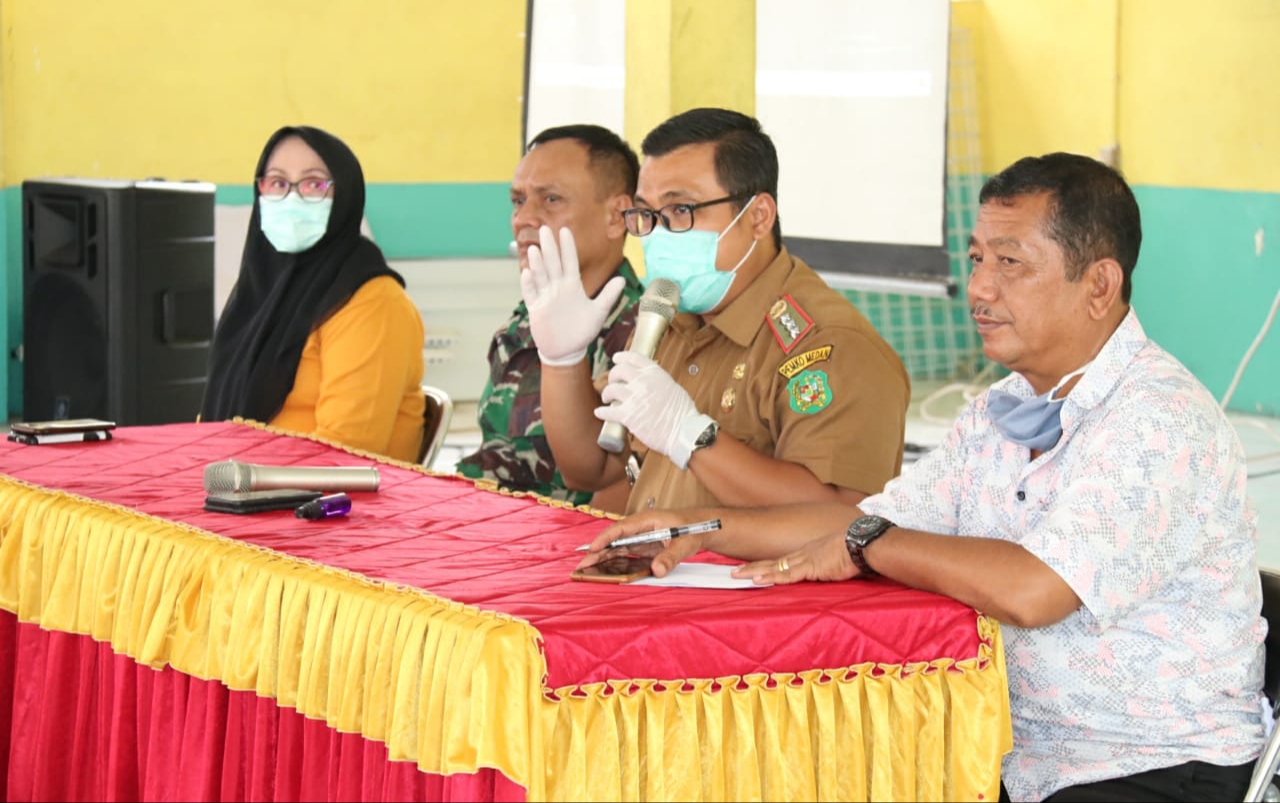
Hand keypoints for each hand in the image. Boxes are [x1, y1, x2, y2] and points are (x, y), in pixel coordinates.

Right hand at [520, 225, 625, 365]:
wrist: (566, 351)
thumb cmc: (582, 331)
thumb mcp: (598, 312)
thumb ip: (608, 296)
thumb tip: (621, 280)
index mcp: (572, 286)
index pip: (569, 261)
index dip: (567, 247)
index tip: (565, 230)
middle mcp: (557, 288)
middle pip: (552, 263)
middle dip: (549, 247)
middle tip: (545, 229)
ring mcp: (545, 297)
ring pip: (540, 276)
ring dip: (537, 263)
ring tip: (535, 249)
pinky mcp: (536, 309)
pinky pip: (531, 294)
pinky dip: (528, 284)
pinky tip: (527, 273)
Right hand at [577, 508, 721, 576]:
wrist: (707, 528)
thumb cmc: (696, 528)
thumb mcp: (686, 543)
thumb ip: (671, 557)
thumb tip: (657, 570)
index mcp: (648, 520)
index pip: (621, 528)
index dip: (605, 538)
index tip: (592, 548)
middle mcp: (641, 527)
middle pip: (615, 539)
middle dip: (597, 552)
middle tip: (582, 566)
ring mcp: (642, 537)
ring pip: (618, 548)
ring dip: (603, 558)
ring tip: (587, 570)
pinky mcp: (645, 547)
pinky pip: (626, 555)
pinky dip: (614, 563)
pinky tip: (604, 571)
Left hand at [594, 351, 708, 467]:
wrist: (684, 432)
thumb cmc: (683, 414)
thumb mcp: (673, 387)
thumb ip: (659, 382)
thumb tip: (651, 382)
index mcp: (656, 373)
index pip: (634, 358)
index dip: (622, 357)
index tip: (616, 359)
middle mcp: (643, 382)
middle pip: (619, 371)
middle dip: (612, 376)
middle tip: (612, 383)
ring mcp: (635, 398)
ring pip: (611, 389)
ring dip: (606, 393)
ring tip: (607, 399)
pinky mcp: (629, 416)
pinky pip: (608, 411)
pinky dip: (602, 412)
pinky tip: (599, 412)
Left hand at [731, 532, 857, 585]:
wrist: (862, 543)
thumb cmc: (854, 549)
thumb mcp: (837, 557)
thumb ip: (829, 564)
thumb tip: (830, 568)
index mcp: (809, 552)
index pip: (782, 559)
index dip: (766, 564)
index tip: (752, 567)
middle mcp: (803, 554)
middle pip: (773, 562)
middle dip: (752, 566)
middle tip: (734, 571)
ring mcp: (805, 560)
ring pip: (774, 567)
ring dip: (755, 572)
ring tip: (737, 575)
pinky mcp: (810, 568)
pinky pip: (787, 575)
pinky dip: (771, 578)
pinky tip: (758, 580)